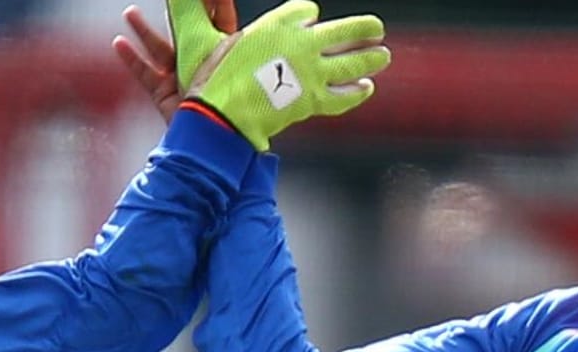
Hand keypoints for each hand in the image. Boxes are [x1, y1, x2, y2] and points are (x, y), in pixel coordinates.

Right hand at [113, 1, 237, 123]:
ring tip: (130, 12)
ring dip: (143, 30)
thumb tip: (218, 8)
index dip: (213, 2)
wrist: (213, 132)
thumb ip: (221, 32)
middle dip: (178, 11)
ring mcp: (180, 78)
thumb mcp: (226, 54)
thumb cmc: (227, 95)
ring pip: (159, 48)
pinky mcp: (163, 94)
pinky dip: (131, 59)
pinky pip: (144, 73)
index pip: (219, 18)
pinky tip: (119, 43)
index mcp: (223, 52)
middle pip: (186, 29)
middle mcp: (200, 63)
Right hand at [174, 0, 390, 150]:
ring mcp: (311, 73)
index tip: (310, 17)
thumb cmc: (210, 78)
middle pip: (343, 31)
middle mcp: (301, 44)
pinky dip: (356, 93)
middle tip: (377, 29)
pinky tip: (366, 88)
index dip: (307, 14)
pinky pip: (342, 96)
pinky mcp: (312, 100)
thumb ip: (194, 9)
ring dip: (370, 58)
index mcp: (277, 24)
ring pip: (351, 63)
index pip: (304, 10)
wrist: (220, 114)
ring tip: (383, 55)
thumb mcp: (201, 37)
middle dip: (363, 29)